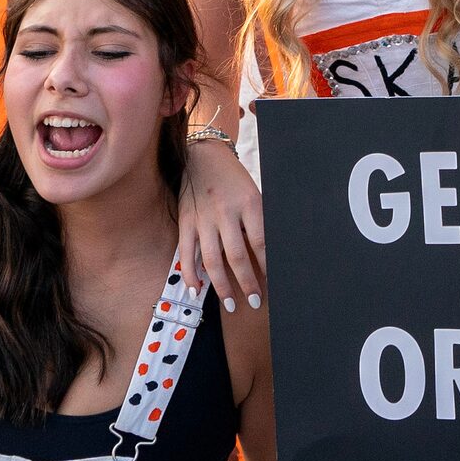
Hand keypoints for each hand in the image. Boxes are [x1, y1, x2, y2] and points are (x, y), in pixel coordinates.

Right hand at [176, 136, 266, 312]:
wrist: (203, 155)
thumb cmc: (234, 178)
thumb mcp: (254, 194)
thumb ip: (259, 222)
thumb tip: (269, 255)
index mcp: (249, 203)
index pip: (261, 242)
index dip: (267, 266)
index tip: (273, 283)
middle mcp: (225, 212)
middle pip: (237, 256)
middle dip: (248, 283)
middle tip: (255, 302)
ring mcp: (203, 218)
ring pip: (212, 260)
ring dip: (222, 286)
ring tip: (232, 305)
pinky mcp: (186, 221)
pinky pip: (187, 253)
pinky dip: (191, 274)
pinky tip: (198, 291)